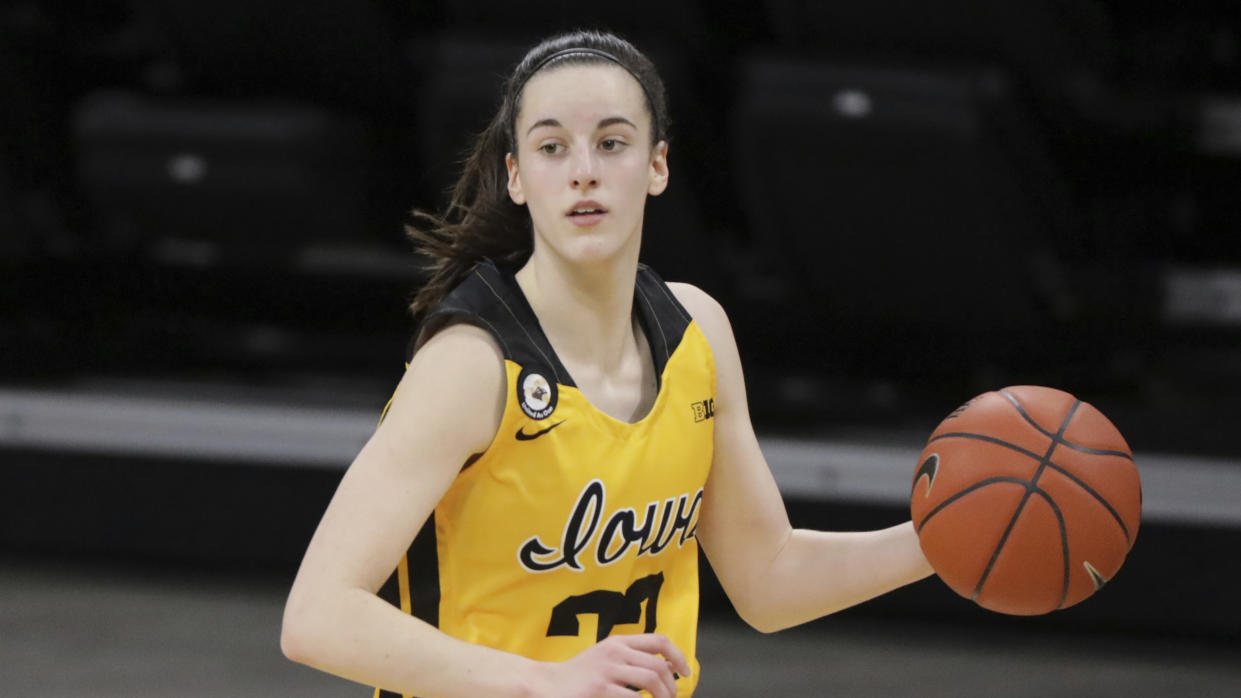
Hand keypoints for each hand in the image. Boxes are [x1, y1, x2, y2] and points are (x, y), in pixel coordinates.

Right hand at [536, 633, 691, 697]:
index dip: (678, 656)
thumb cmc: (578, 676)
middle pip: (659, 665)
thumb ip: (630, 659)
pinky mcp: (601, 689)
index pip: (659, 640)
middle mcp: (615, 652)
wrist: (547, 685)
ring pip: (651, 680)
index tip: (685, 672)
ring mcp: (608, 670)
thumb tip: (665, 668)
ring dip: (664, 696)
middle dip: (672, 685)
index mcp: (618, 642)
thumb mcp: (605, 658)